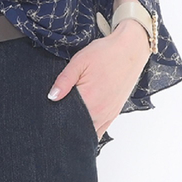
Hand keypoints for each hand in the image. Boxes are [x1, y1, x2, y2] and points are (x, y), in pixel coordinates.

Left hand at [48, 18, 150, 137]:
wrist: (131, 49)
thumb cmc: (106, 53)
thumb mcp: (80, 62)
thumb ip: (64, 81)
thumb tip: (51, 97)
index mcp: (88, 100)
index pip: (65, 119)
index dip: (55, 120)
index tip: (49, 118)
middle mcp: (99, 113)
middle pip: (76, 129)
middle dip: (65, 127)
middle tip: (56, 120)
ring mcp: (107, 115)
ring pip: (87, 132)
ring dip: (77, 130)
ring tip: (68, 122)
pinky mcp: (113, 114)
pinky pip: (99, 131)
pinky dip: (89, 131)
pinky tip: (81, 127)